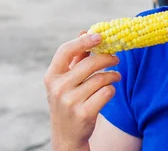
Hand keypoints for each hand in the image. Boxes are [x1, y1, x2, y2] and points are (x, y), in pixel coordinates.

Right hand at [44, 31, 120, 149]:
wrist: (66, 136)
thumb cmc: (68, 101)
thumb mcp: (65, 81)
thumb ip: (75, 58)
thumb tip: (85, 32)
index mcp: (52, 76)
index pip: (65, 50)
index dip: (83, 41)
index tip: (99, 36)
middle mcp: (58, 88)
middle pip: (90, 63)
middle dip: (107, 58)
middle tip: (116, 58)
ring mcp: (70, 102)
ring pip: (101, 78)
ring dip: (113, 75)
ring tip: (116, 75)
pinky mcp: (84, 113)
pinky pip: (106, 92)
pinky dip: (112, 89)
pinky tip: (111, 89)